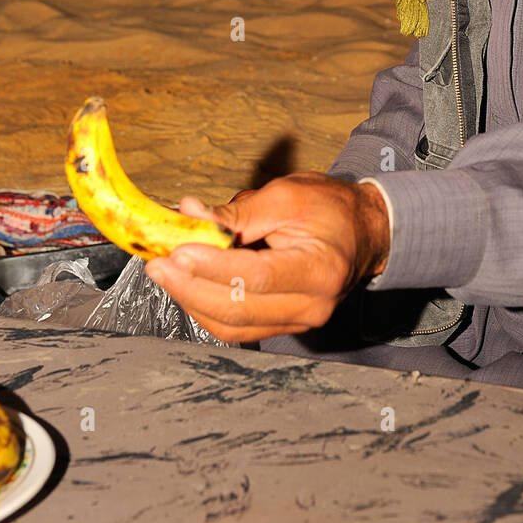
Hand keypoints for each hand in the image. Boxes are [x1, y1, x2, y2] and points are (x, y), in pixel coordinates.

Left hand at [144, 173, 389, 343]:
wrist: (365, 234)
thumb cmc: (331, 209)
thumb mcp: (288, 196)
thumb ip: (237, 213)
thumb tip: (189, 214)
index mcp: (319, 270)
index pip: (258, 276)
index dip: (213, 266)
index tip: (178, 250)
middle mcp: (311, 306)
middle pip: (238, 308)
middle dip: (190, 286)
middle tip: (157, 262)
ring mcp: (297, 322)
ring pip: (231, 325)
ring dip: (191, 299)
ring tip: (165, 271)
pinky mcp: (283, 326)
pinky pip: (236, 327)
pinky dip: (206, 307)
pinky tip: (187, 284)